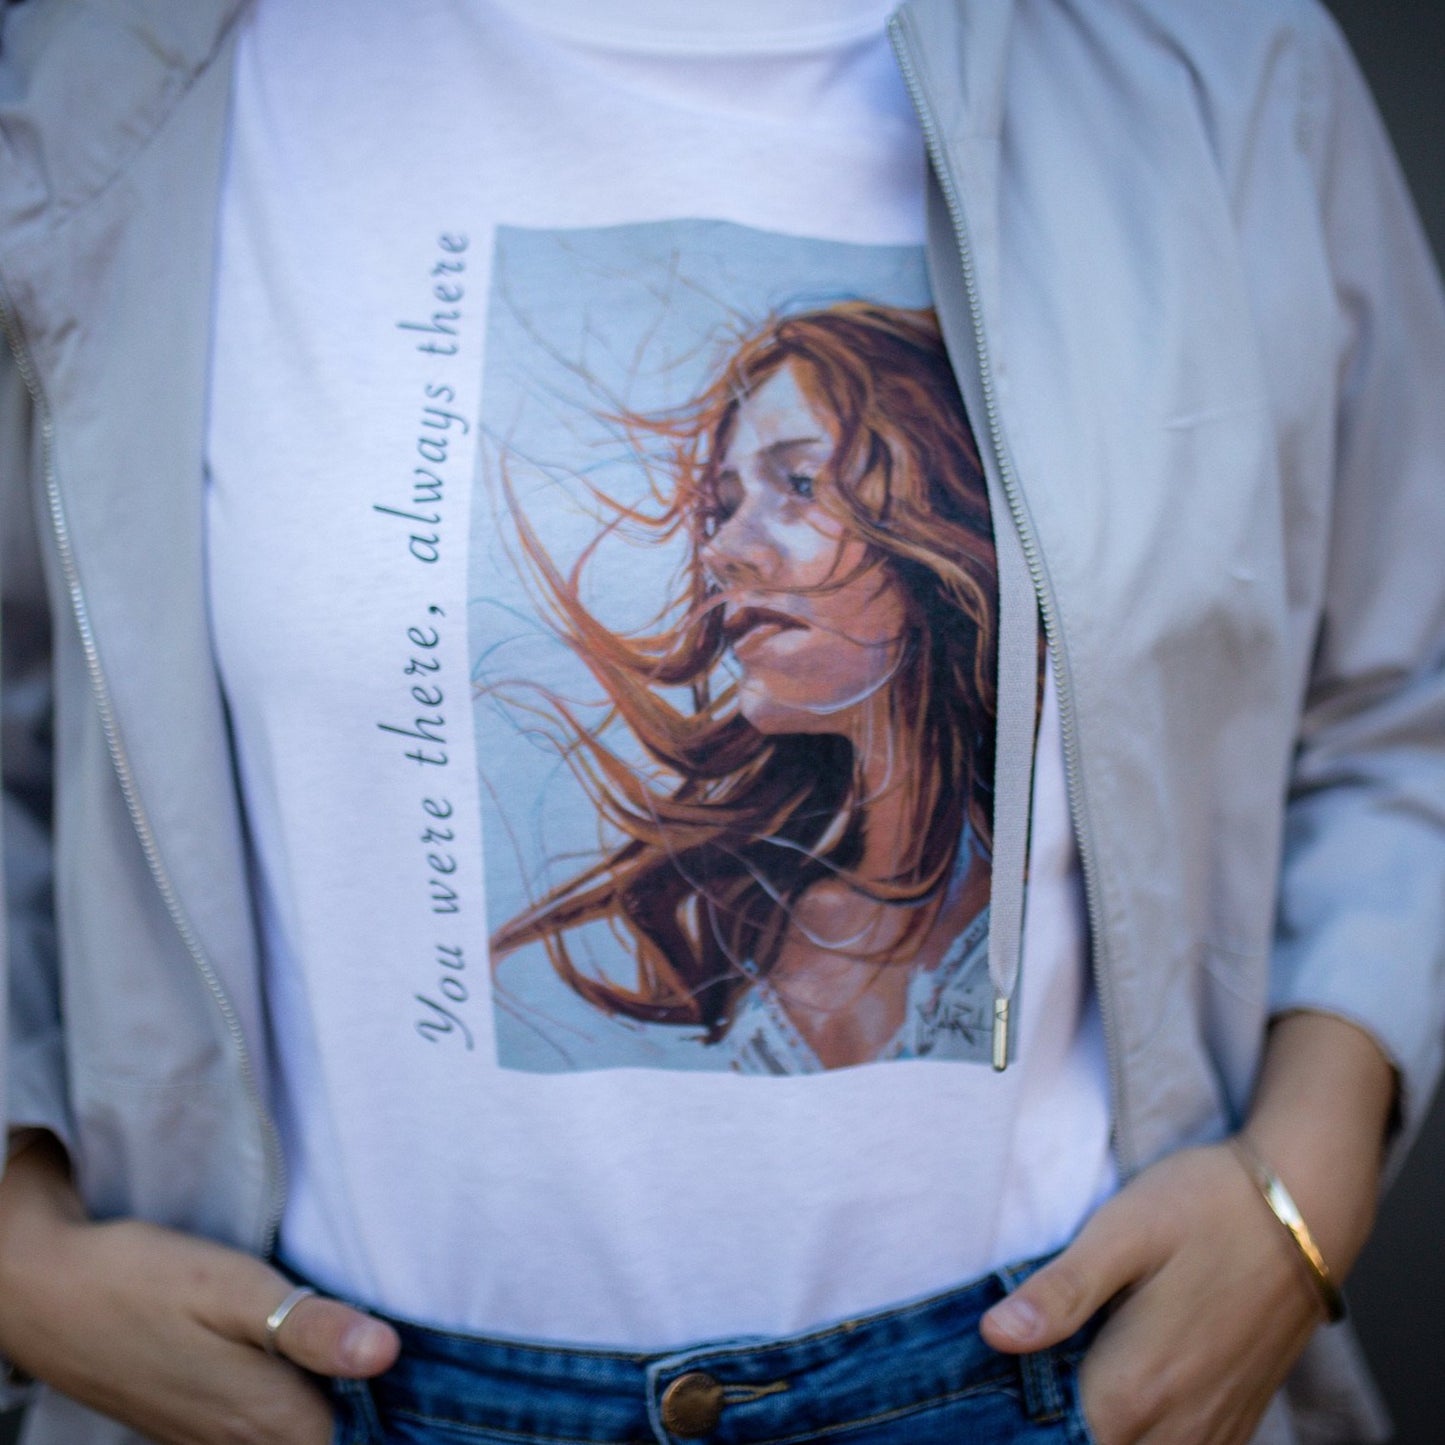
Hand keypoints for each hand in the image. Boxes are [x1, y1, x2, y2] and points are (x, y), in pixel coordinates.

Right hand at [0, 1135, 399, 1444]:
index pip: (358, 1434)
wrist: (47, 1292)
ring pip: (290, 1437)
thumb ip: (310, 1326)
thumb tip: (387, 1353)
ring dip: (320, 1400)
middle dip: (356, 1400)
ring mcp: (208, 1441)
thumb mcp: (234, 1286)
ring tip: (337, 1345)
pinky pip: (254, 1433)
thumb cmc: (144, 1280)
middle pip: (327, 1439)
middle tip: (368, 1340)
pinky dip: (282, 1403)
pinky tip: (288, 1359)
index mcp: (263, 1415)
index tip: (403, 1353)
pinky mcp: (188, 1428)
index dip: (387, 1396)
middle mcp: (238, 1444)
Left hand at [982, 1143, 1319, 1442]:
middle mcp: (1178, 1428)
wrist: (1305, 1205)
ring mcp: (1214, 1431)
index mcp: (1135, 1388)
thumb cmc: (1206, 1207)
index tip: (993, 1380)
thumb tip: (994, 1335)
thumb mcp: (1121, 1232)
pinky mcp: (1236, 1421)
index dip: (1014, 1417)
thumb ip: (1060, 1292)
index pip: (1053, 1439)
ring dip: (1097, 1426)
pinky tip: (1119, 1389)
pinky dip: (1140, 1433)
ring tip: (1068, 1372)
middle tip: (1028, 1369)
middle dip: (1052, 1423)